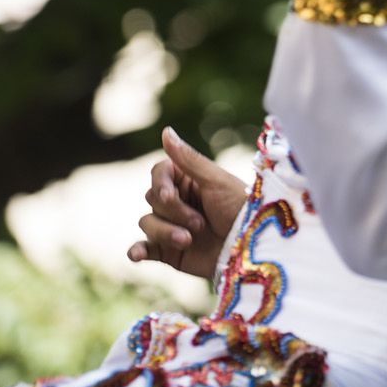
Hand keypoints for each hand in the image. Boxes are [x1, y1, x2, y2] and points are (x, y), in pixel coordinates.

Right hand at [127, 127, 246, 279]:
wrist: (251, 249)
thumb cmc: (240, 209)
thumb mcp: (217, 181)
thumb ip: (189, 159)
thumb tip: (166, 131)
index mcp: (189, 181)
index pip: (159, 173)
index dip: (161, 183)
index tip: (171, 195)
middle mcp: (178, 202)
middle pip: (152, 198)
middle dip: (174, 211)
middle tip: (200, 222)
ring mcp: (171, 226)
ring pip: (147, 222)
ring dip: (165, 232)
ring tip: (188, 240)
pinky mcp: (168, 251)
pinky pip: (144, 248)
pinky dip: (137, 250)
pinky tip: (135, 254)